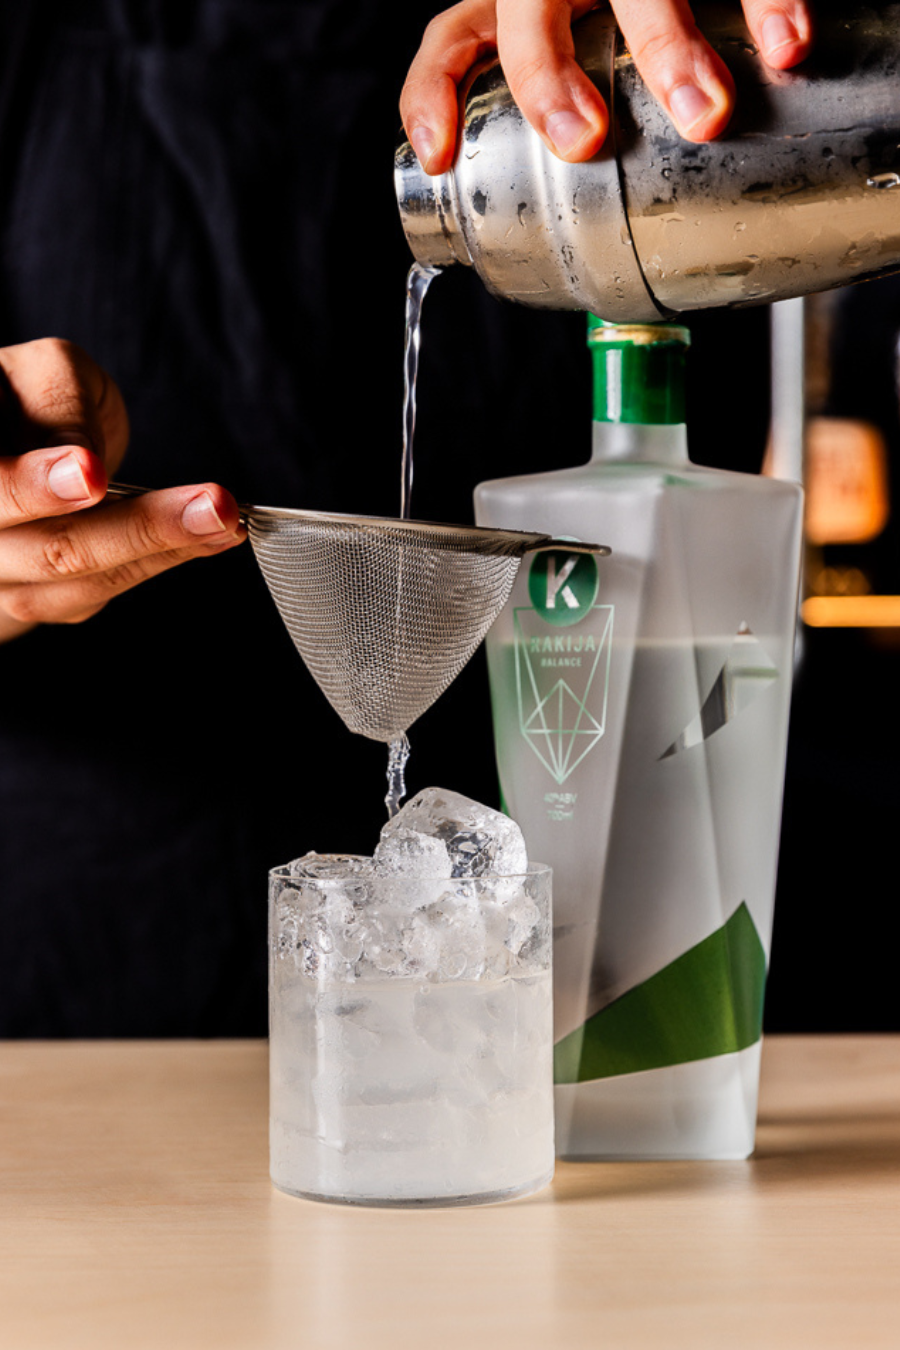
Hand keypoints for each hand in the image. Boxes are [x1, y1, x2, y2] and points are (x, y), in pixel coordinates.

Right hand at [0, 338, 244, 642]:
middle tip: (212, 506)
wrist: (21, 449)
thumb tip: (77, 457)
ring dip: (163, 550)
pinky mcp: (34, 598)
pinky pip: (95, 592)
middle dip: (136, 528)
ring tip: (227, 517)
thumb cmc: (32, 400)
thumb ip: (56, 403)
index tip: (91, 477)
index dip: (33, 484)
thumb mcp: (45, 373)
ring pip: (76, 578)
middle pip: (44, 544)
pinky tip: (208, 536)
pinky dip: (159, 562)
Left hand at [401, 0, 813, 172]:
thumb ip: (602, 154)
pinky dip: (770, 0)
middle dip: (550, 79)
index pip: (455, 38)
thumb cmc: (643, 53)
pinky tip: (788, 48)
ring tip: (708, 113)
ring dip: (667, 50)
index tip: (439, 156)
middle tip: (587, 142)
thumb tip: (620, 295)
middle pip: (533, 10)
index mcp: (527, 10)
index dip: (432, 95)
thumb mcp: (603, 85)